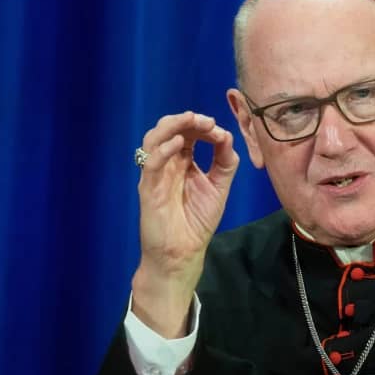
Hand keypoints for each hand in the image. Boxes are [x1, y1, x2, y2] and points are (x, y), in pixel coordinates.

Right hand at [132, 111, 239, 337]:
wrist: (182, 254)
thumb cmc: (197, 222)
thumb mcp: (219, 187)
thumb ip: (225, 162)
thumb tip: (226, 135)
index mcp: (184, 162)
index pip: (188, 132)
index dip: (202, 126)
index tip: (219, 130)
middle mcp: (168, 164)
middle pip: (169, 130)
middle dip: (187, 120)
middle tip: (207, 121)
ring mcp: (156, 174)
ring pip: (154, 139)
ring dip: (172, 125)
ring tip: (191, 120)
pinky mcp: (148, 188)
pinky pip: (151, 163)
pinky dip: (163, 149)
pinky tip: (179, 144)